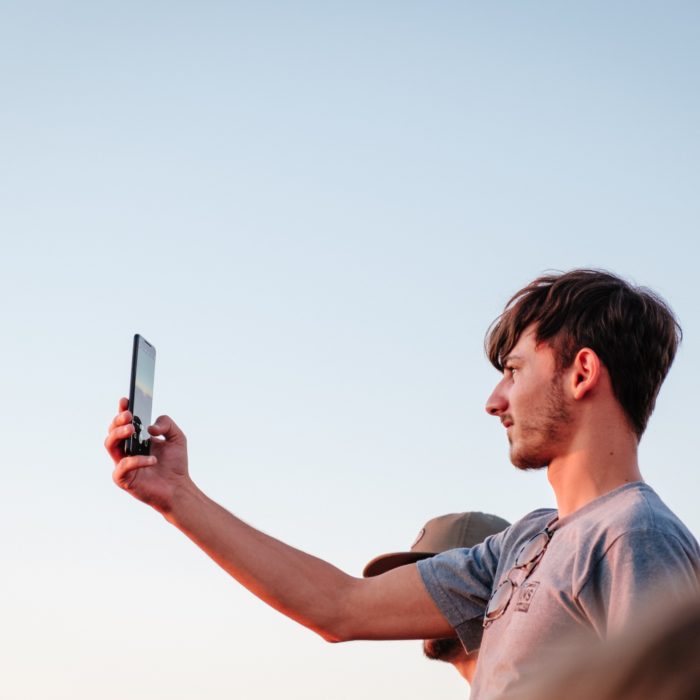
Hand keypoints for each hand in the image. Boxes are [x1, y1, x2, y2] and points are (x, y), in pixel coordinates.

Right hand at [104, 398, 191, 514]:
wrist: (179, 488)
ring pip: (109, 445)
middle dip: (118, 421)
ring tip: (132, 429)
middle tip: (130, 416)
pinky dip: (136, 460)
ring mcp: (123, 464)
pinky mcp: (124, 479)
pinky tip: (152, 459)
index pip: (124, 422)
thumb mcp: (177, 437)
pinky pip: (122, 467)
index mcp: (136, 439)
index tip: (126, 400)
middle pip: (112, 431)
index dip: (122, 410)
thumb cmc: (175, 464)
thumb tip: (150, 427)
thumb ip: (167, 424)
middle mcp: (126, 450)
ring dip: (118, 434)